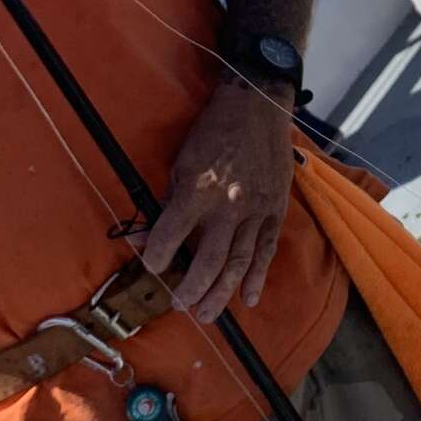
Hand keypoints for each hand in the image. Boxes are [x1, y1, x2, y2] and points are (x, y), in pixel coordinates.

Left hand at [142, 79, 296, 321]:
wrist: (257, 106)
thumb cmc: (213, 131)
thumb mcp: (181, 162)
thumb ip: (167, 202)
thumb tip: (145, 237)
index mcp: (198, 191)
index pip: (171, 236)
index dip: (157, 256)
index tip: (152, 268)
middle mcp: (228, 207)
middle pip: (209, 261)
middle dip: (191, 288)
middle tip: (181, 305)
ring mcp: (256, 210)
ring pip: (239, 262)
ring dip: (222, 292)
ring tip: (207, 314)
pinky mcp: (275, 209)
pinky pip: (267, 249)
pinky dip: (259, 276)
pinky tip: (249, 298)